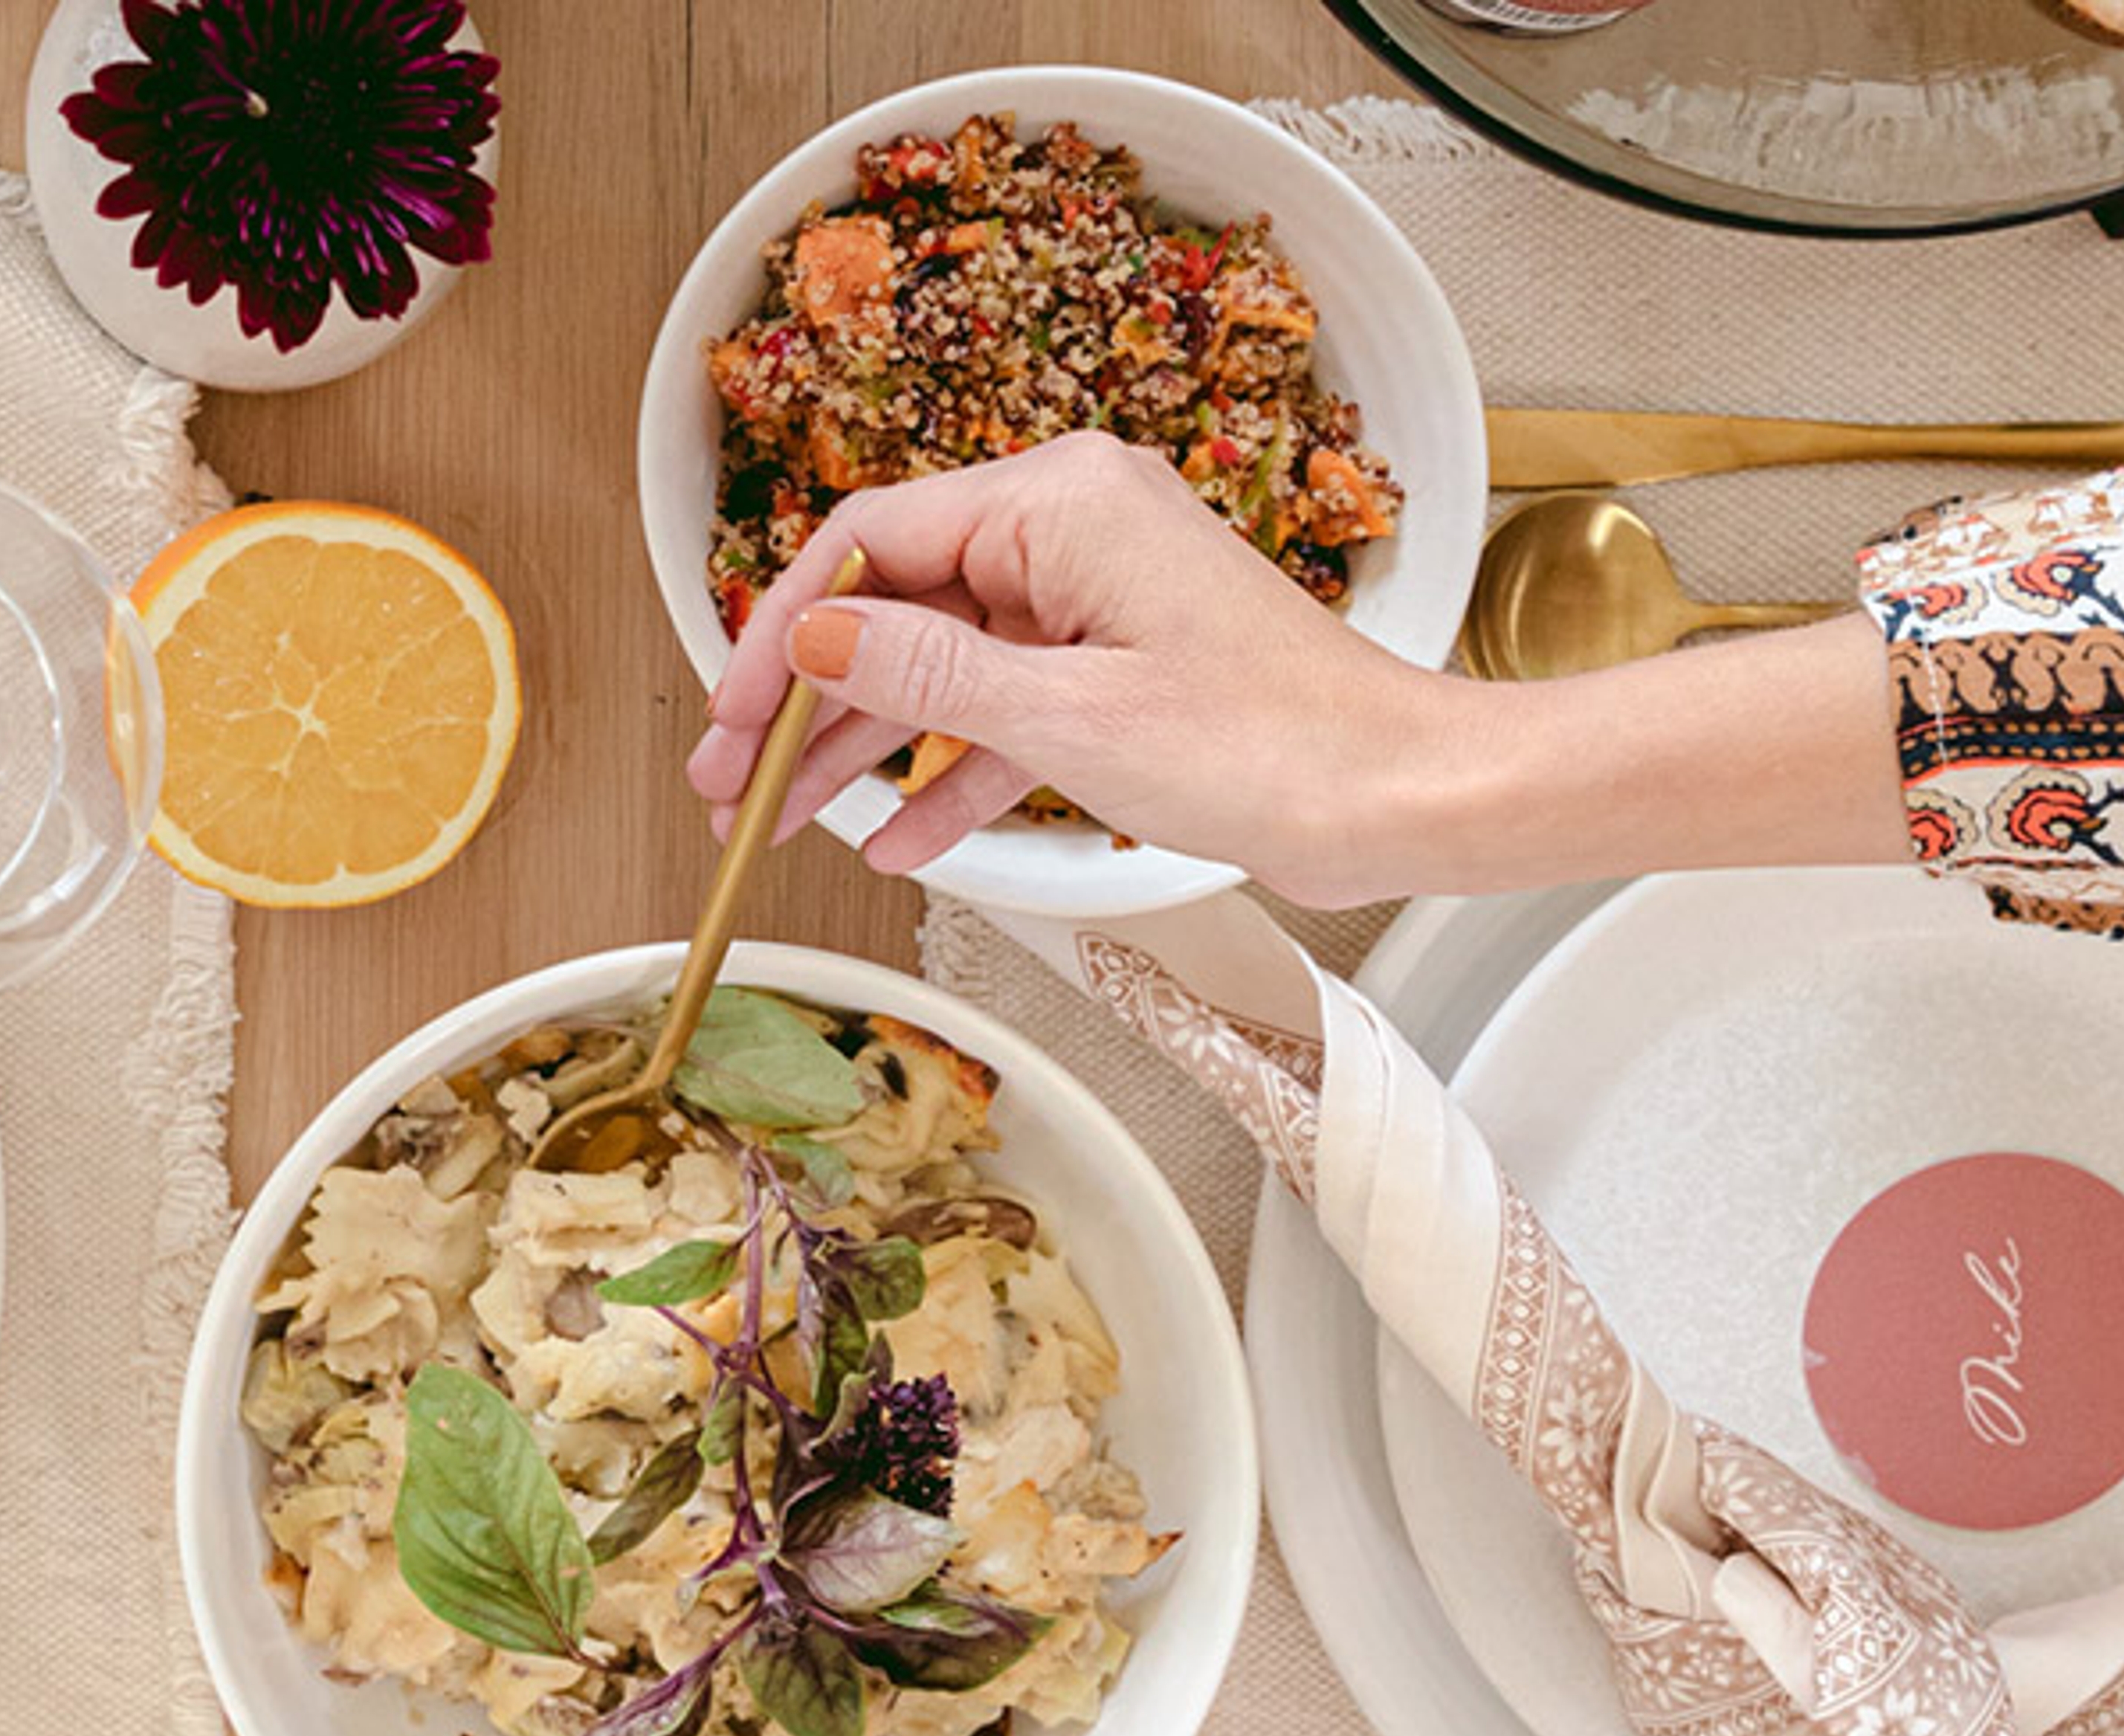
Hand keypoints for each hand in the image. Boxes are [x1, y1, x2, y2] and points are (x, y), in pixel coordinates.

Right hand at [685, 431, 1447, 901]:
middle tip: (733, 787)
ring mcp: (1091, 603)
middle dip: (806, 703)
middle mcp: (1070, 533)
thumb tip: (818, 639)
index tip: (731, 715)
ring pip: (938, 670)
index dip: (782, 631)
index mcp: (1059, 503)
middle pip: (893, 607)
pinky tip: (895, 844)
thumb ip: (930, 673)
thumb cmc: (1271, 744)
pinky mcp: (1113, 670)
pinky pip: (999, 716)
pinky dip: (947, 778)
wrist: (1393, 797)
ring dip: (861, 750)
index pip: (869, 541)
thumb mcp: (1069, 715)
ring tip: (788, 824)